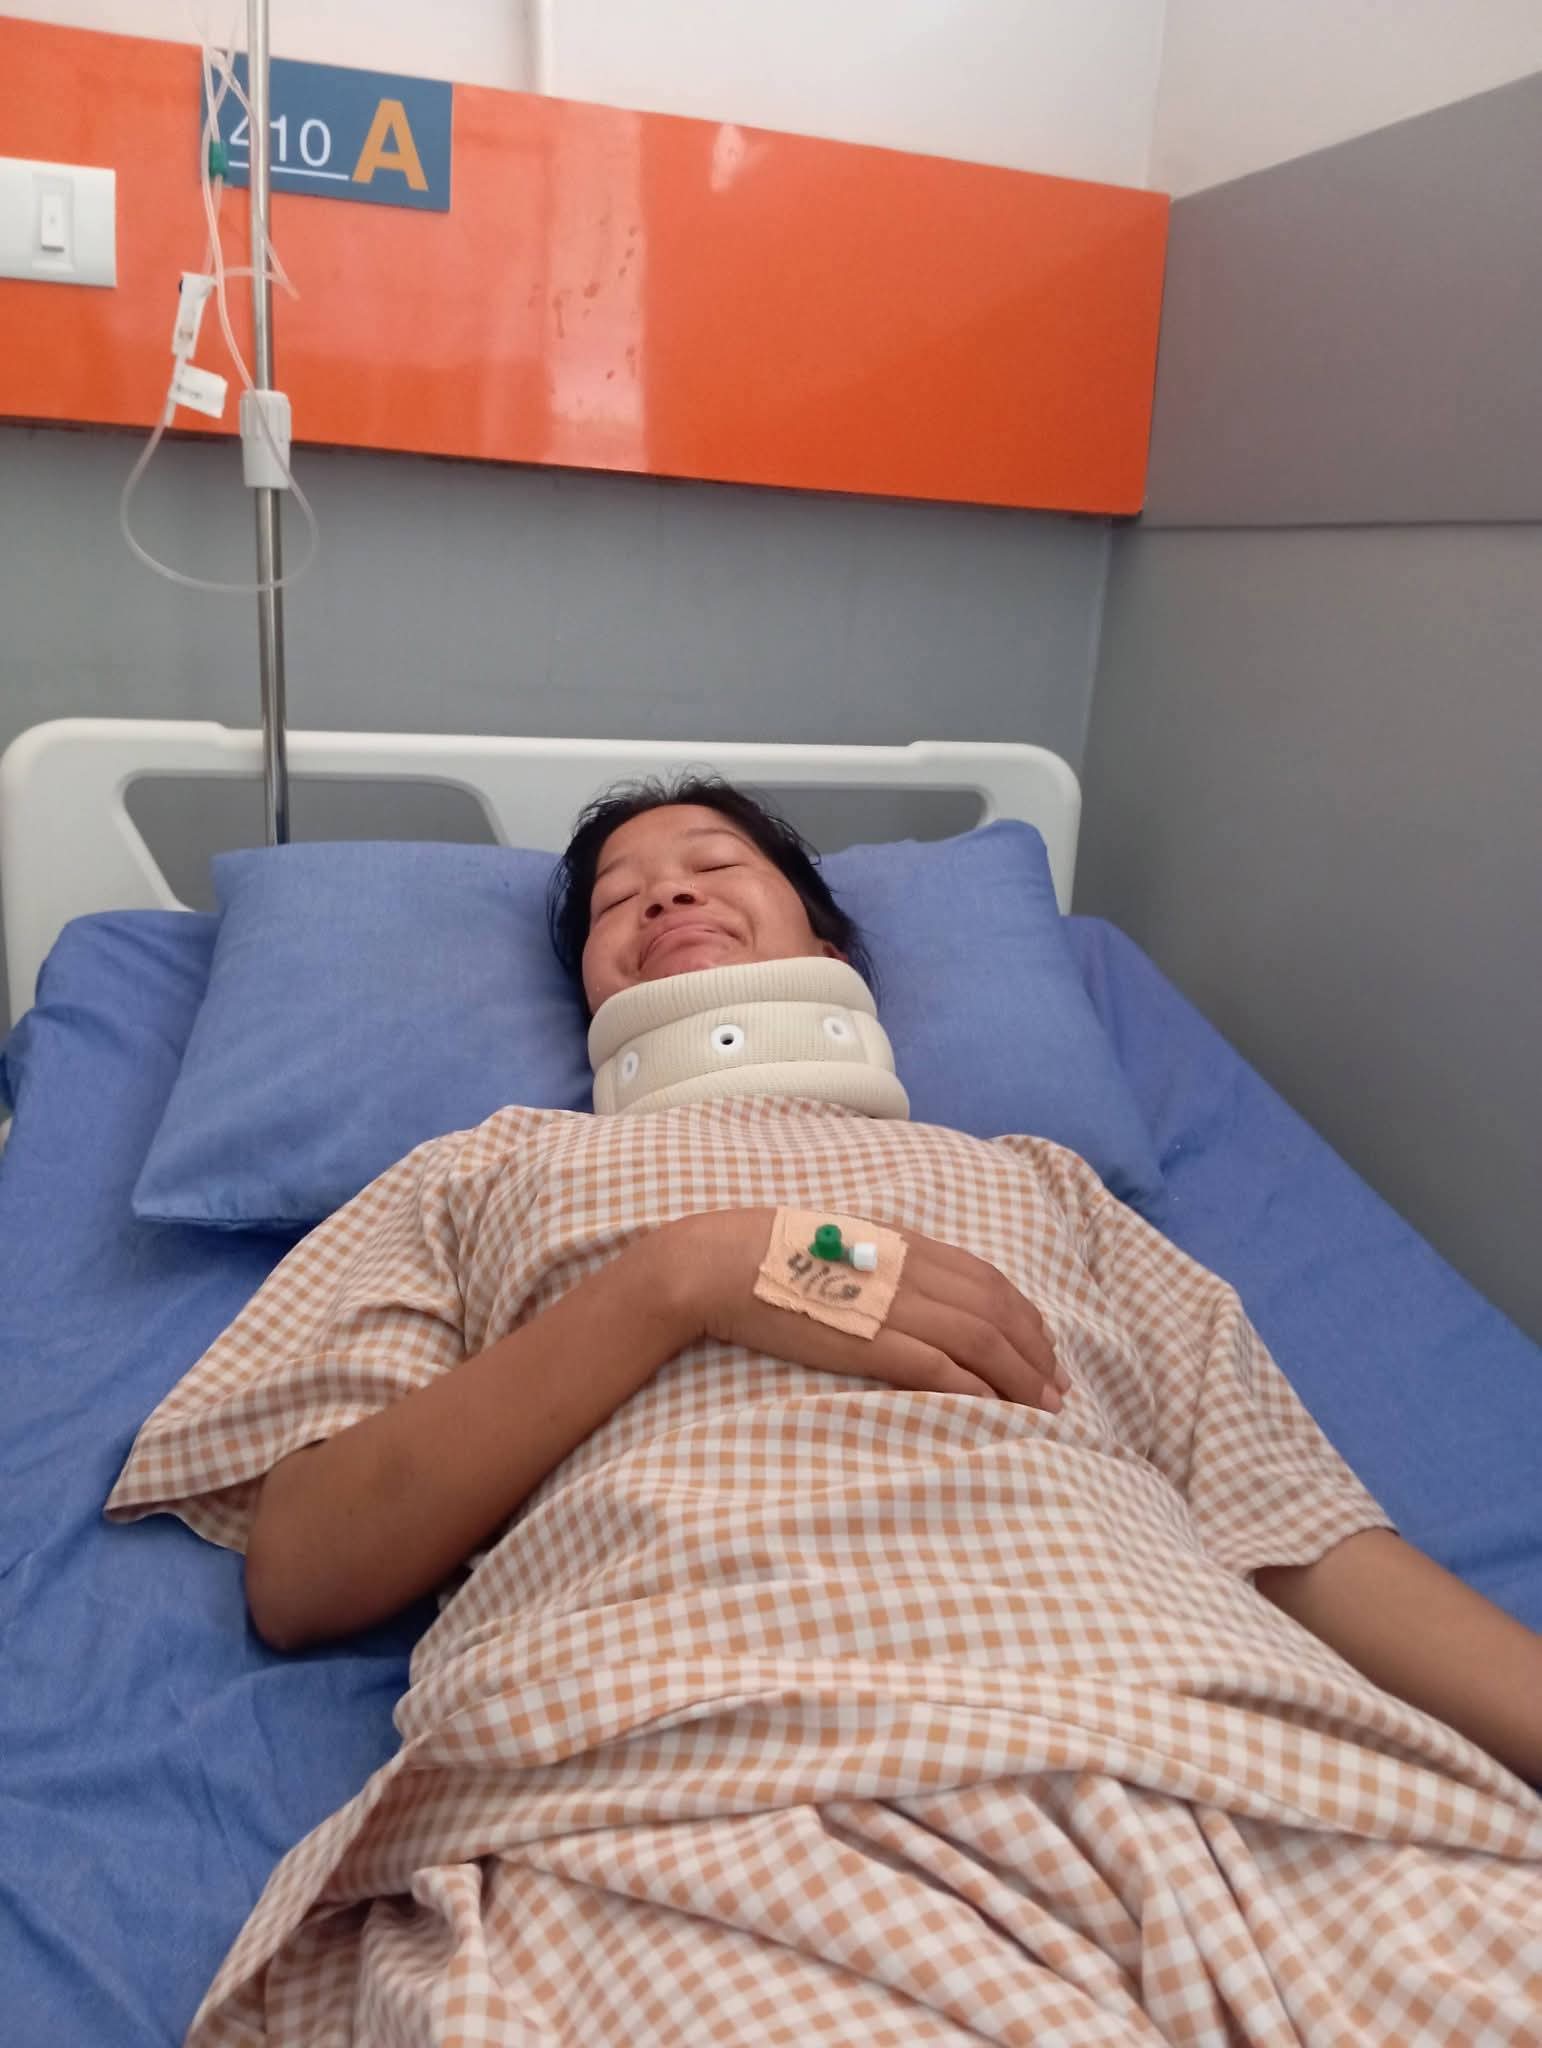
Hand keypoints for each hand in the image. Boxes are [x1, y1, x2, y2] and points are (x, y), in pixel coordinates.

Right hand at [658, 1208, 1065, 1412]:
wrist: (723, 1262)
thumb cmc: (772, 1252)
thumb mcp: (843, 1238)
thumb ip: (885, 1256)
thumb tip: (914, 1280)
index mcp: (906, 1243)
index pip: (989, 1279)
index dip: (1026, 1315)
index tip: (1045, 1346)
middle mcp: (912, 1270)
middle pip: (998, 1311)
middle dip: (1037, 1353)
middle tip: (1060, 1388)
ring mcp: (894, 1306)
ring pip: (982, 1341)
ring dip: (1021, 1377)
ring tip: (1045, 1409)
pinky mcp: (872, 1342)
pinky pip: (941, 1368)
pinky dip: (978, 1389)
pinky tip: (998, 1410)